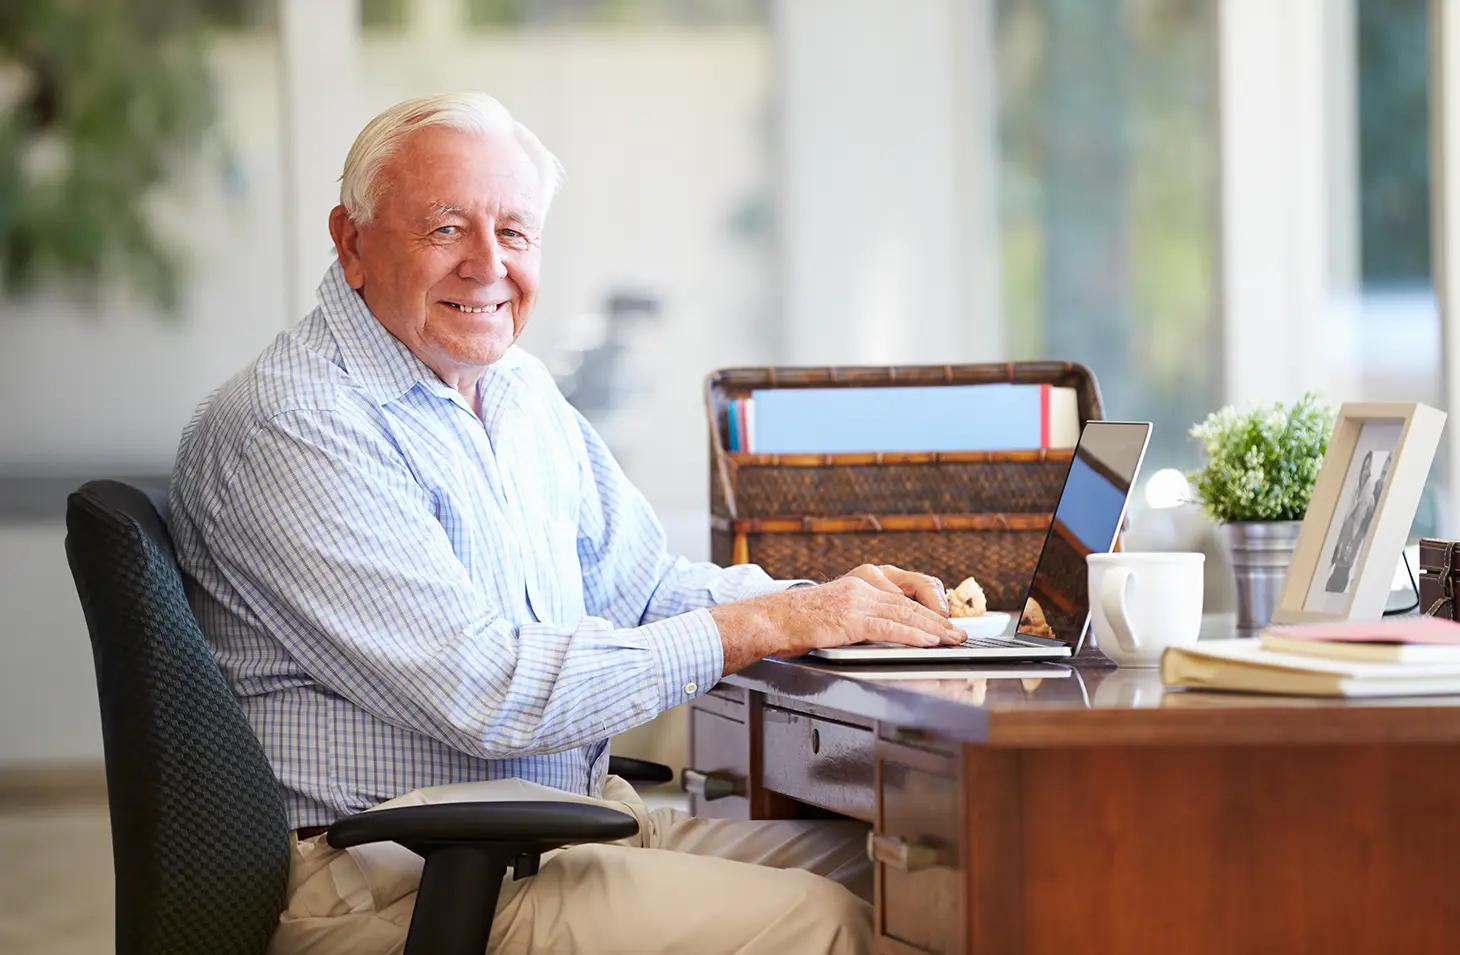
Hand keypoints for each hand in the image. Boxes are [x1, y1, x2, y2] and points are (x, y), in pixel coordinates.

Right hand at [710, 573, 964, 673]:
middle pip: (912, 598)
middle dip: (940, 617)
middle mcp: (863, 583)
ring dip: (935, 628)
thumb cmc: (799, 619)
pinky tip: (929, 641)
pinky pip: (889, 626)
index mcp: (862, 578)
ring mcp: (857, 599)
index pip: (907, 587)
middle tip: (959, 632)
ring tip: (953, 639)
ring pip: (906, 612)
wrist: (771, 619)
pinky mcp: (850, 618)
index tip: (948, 617)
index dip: (932, 603)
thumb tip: (893, 627)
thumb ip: (864, 612)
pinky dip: (913, 634)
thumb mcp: (838, 608)